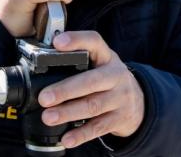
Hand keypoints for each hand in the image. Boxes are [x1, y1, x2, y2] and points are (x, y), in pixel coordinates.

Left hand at [38, 31, 144, 148]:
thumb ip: (78, 64)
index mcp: (107, 57)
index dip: (77, 40)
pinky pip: (99, 127)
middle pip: (91, 81)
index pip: (94, 42)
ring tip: (49, 117)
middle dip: (66, 89)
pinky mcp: (120, 118)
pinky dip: (82, 134)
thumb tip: (42, 70)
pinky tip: (67, 138)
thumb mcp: (100, 65)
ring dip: (69, 112)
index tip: (58, 43)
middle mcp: (116, 75)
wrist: (139, 103)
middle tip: (45, 97)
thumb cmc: (109, 81)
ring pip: (93, 105)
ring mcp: (121, 98)